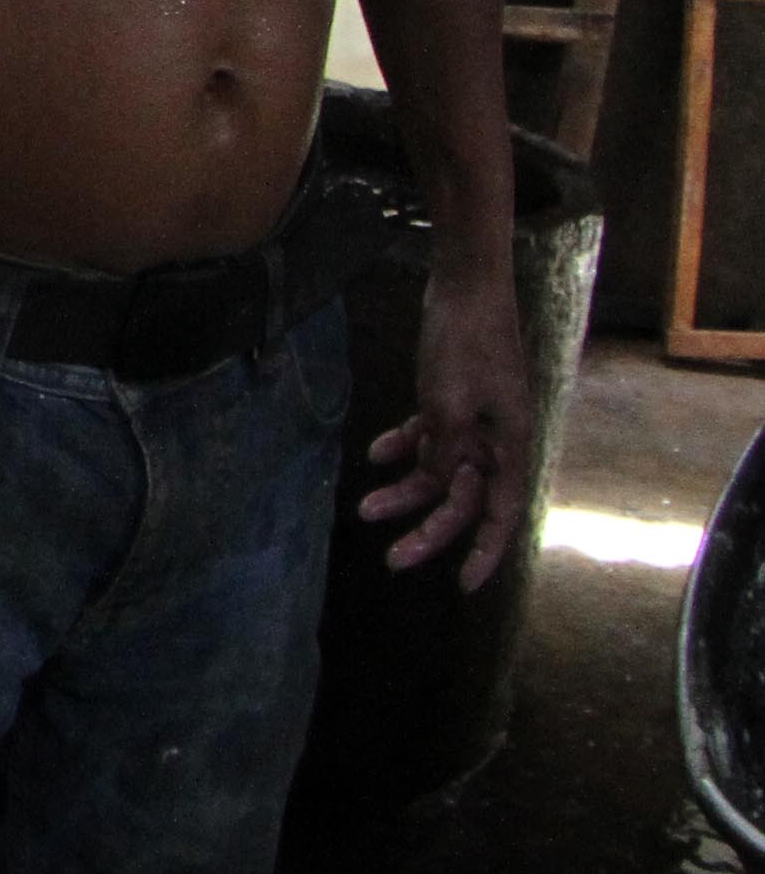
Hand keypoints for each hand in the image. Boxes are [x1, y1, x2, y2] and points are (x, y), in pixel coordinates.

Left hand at [358, 259, 536, 590]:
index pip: (499, 514)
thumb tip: (435, 485)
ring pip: (438, 473)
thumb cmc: (466, 342)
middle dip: (427, 531)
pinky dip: (403, 448)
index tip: (464, 587)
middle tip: (390, 558)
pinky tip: (375, 454)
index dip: (485, 553)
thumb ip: (443, 450)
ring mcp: (473, 422)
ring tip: (365, 509)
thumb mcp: (449, 403)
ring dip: (404, 491)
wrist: (465, 286)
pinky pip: (428, 440)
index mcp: (510, 447)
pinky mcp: (450, 402)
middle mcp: (495, 442)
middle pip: (461, 501)